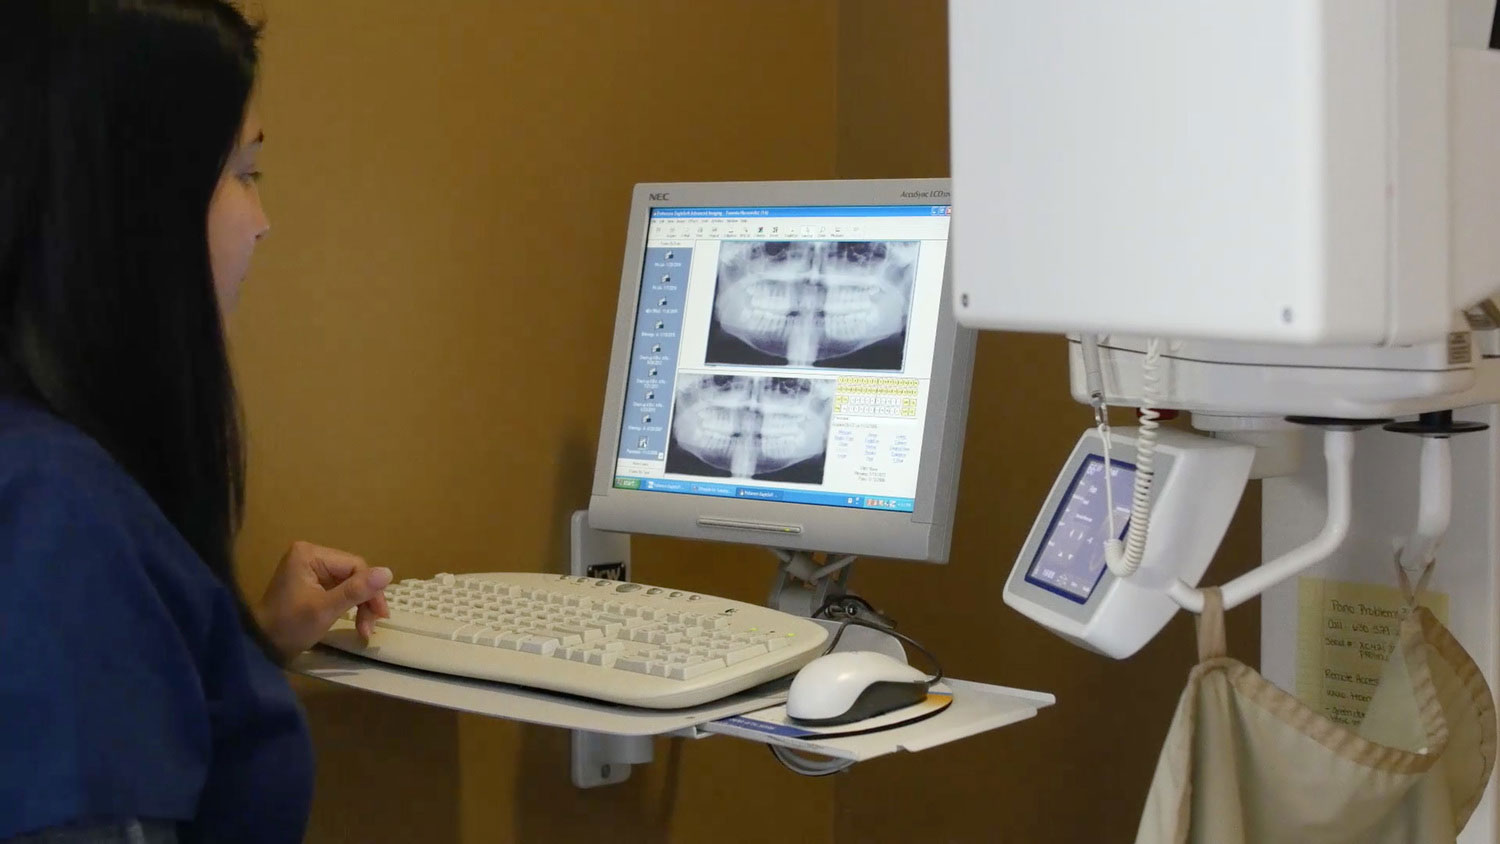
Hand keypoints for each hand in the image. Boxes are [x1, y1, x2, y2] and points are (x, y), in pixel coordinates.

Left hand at [255, 541, 391, 658]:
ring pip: (349, 582)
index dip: (371, 590)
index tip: (379, 617)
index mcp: (310, 554)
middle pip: (353, 574)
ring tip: (364, 629)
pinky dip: (349, 606)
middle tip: (371, 627)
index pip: (355, 566)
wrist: (259, 647)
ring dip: (360, 605)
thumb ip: (356, 590)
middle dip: (365, 600)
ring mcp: (310, 569)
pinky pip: (339, 589)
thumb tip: (389, 572)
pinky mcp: (311, 583)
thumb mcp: (325, 610)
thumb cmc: (289, 627)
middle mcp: (310, 555)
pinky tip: (355, 621)